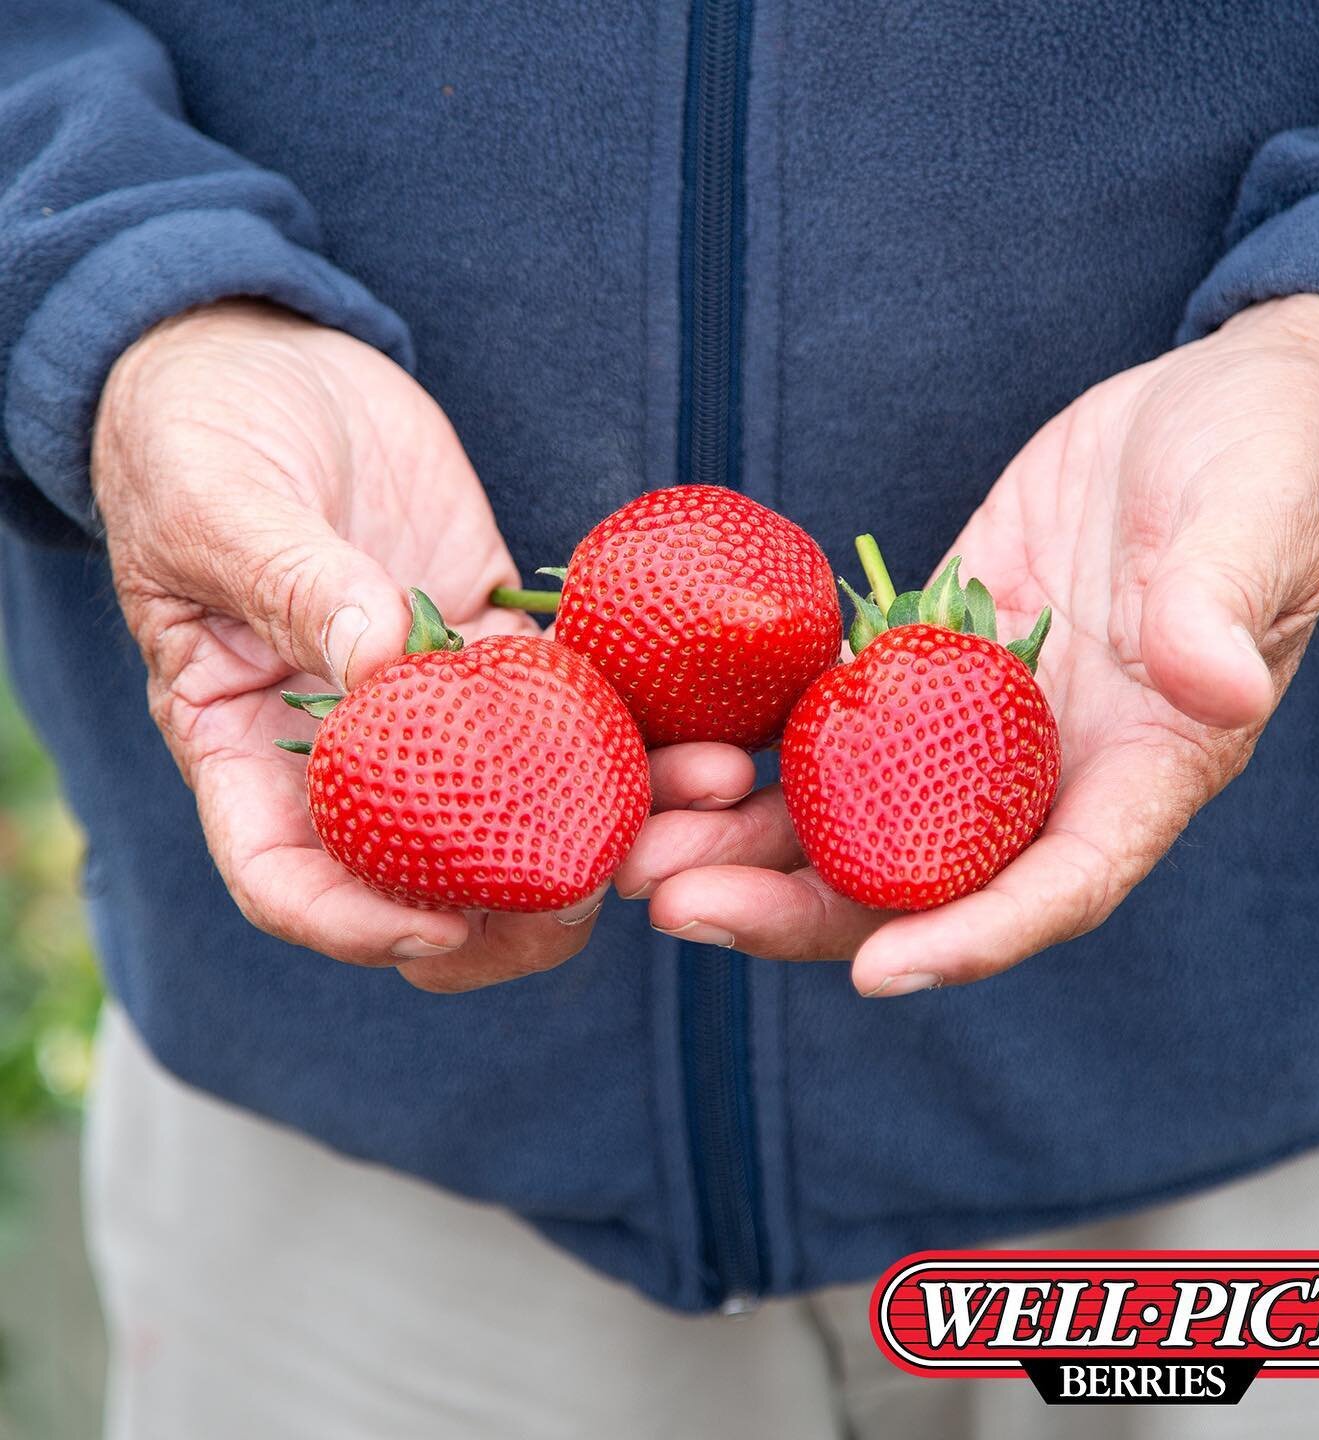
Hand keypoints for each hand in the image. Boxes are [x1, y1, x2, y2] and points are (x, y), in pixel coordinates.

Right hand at [94, 301, 749, 991]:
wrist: (271, 361)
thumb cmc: (199, 429)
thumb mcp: (216, 502)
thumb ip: (292, 583)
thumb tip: (384, 662)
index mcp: (241, 738)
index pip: (286, 877)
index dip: (356, 925)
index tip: (441, 931)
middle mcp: (345, 742)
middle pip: (422, 872)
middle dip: (509, 911)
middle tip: (590, 898)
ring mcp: (428, 699)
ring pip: (518, 795)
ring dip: (610, 818)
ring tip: (703, 802)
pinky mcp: (492, 640)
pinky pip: (568, 701)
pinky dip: (634, 727)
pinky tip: (707, 732)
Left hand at [615, 296, 1318, 994]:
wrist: (1211, 410)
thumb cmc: (1266, 463)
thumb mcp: (1255, 522)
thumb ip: (1226, 607)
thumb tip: (1213, 687)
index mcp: (1141, 768)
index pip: (1057, 886)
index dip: (971, 941)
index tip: (878, 973)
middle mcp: (1043, 768)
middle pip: (912, 876)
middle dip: (794, 908)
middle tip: (675, 909)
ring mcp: (973, 719)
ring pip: (848, 811)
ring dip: (741, 842)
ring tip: (633, 855)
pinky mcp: (920, 655)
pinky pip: (828, 718)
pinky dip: (751, 745)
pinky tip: (669, 752)